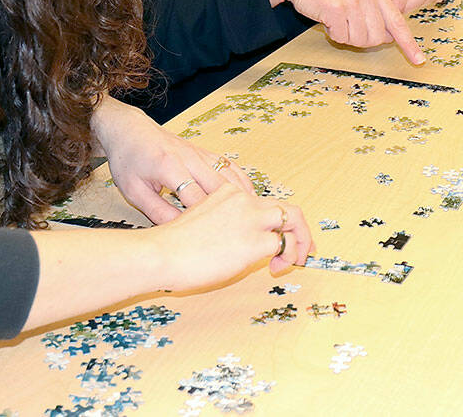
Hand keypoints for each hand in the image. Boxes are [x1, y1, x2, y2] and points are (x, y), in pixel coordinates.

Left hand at [91, 96, 258, 224]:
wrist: (130, 130)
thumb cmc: (129, 160)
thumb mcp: (134, 191)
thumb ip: (157, 212)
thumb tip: (180, 231)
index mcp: (169, 167)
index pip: (195, 198)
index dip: (207, 220)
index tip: (217, 240)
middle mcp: (190, 158)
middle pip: (220, 187)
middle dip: (233, 210)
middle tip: (245, 232)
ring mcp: (200, 153)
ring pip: (230, 176)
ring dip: (243, 196)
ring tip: (254, 217)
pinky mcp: (205, 152)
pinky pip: (230, 167)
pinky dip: (242, 182)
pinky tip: (249, 197)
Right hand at [153, 186, 311, 288]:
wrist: (161, 253)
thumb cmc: (172, 247)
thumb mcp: (201, 223)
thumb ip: (224, 224)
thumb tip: (241, 245)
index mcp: (228, 193)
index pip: (263, 203)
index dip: (275, 223)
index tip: (276, 239)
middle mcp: (243, 200)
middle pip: (286, 208)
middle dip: (300, 230)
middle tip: (302, 250)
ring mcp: (251, 217)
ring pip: (293, 219)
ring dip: (300, 242)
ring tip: (294, 261)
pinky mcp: (255, 240)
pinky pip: (284, 244)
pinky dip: (288, 256)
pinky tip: (274, 268)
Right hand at [262, 0, 424, 63]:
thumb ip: (373, 9)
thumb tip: (386, 36)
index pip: (398, 22)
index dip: (409, 43)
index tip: (419, 59)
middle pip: (377, 38)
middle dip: (362, 40)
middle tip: (347, 28)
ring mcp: (353, 2)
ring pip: (360, 40)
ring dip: (346, 36)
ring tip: (336, 19)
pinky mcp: (336, 9)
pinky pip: (341, 37)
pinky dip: (332, 33)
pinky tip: (326, 18)